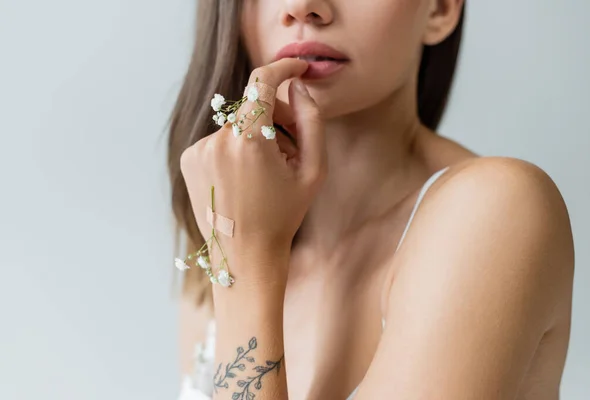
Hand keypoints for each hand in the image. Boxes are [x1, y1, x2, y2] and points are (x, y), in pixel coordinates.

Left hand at [180, 58, 327, 281]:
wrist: (244, 256)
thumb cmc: (283, 216)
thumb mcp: (313, 171)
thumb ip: (312, 121)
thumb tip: (299, 88)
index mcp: (248, 140)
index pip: (262, 82)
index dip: (283, 68)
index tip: (297, 68)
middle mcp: (217, 140)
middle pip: (251, 105)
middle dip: (274, 115)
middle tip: (291, 145)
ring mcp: (198, 150)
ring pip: (235, 124)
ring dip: (254, 134)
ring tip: (266, 170)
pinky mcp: (189, 160)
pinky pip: (219, 140)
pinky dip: (235, 148)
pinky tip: (245, 177)